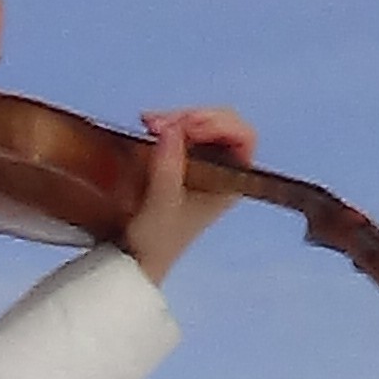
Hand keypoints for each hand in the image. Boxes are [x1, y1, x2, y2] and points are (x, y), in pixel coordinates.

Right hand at [121, 106, 256, 285]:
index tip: (187, 128)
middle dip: (191, 118)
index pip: (243, 136)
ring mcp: (205, 164)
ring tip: (148, 123)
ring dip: (176, 118)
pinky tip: (149, 125)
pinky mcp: (184, 162)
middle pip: (221, 123)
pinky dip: (168, 124)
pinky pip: (184, 131)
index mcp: (231, 182)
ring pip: (201, 123)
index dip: (218, 124)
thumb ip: (168, 168)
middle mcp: (223, 171)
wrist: (135, 260)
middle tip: (158, 123)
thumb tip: (171, 129)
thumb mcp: (161, 206)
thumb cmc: (155, 242)